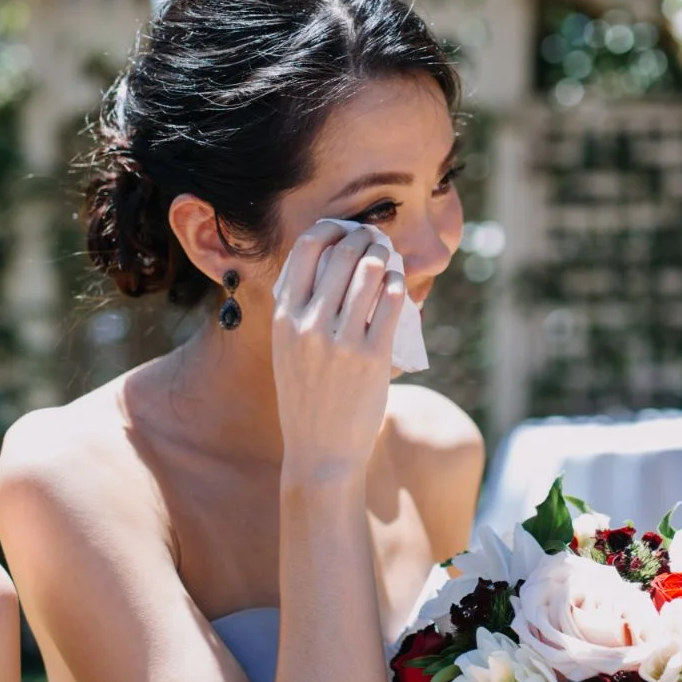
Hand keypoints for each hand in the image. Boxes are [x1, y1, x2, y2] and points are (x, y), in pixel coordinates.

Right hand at [268, 220, 406, 483]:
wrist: (320, 452)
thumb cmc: (307, 398)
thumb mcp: (287, 350)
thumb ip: (300, 310)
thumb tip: (330, 263)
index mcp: (284, 318)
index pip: (306, 250)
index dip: (330, 229)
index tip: (344, 228)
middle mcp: (309, 325)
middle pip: (342, 254)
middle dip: (364, 237)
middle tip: (375, 238)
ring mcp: (342, 341)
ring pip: (369, 273)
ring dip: (383, 256)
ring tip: (388, 256)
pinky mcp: (373, 357)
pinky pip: (392, 302)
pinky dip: (397, 284)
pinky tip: (398, 283)